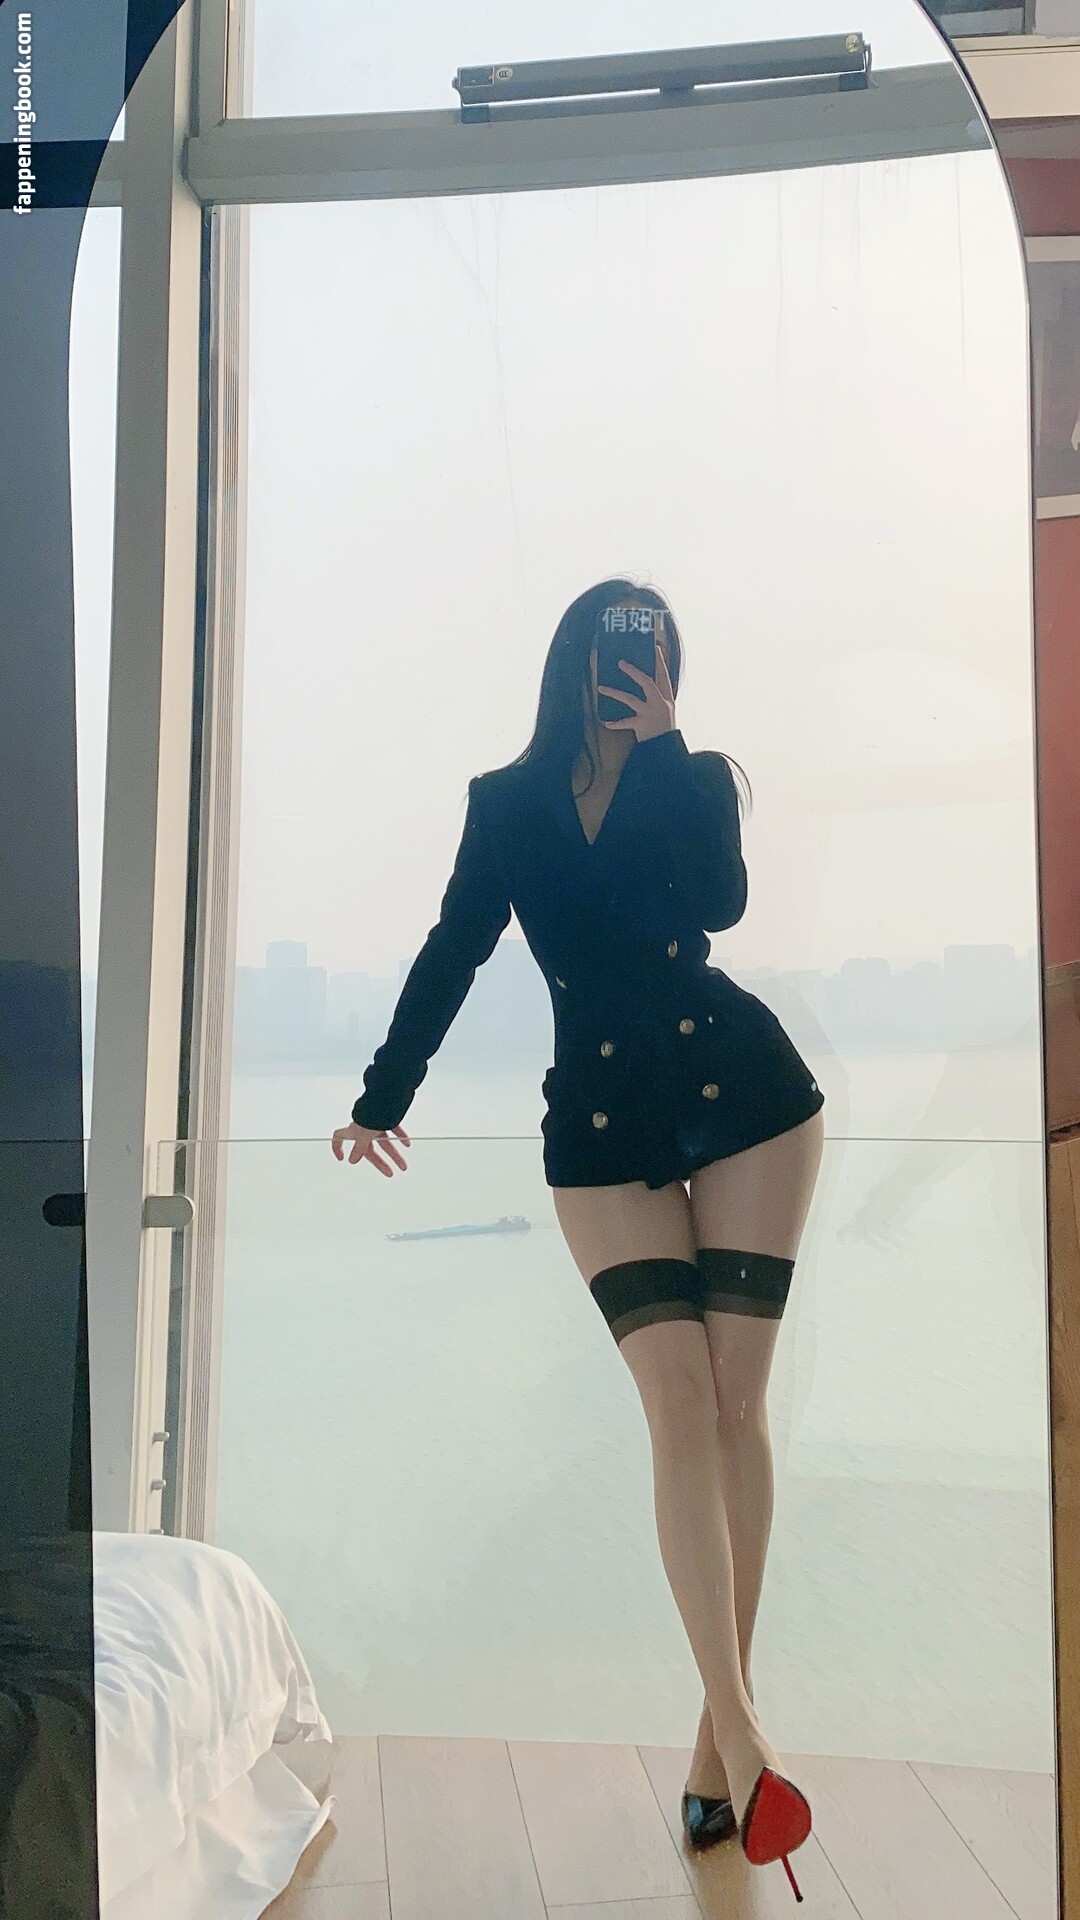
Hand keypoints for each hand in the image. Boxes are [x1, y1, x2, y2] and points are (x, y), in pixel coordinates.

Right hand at [331, 1120, 411, 1175]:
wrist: (386, 1096)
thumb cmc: (371, 1114)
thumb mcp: (363, 1136)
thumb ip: (358, 1148)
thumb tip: (351, 1160)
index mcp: (353, 1130)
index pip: (338, 1138)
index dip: (337, 1147)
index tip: (342, 1158)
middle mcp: (363, 1127)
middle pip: (370, 1148)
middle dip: (381, 1162)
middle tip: (390, 1173)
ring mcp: (375, 1122)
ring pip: (385, 1141)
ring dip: (395, 1154)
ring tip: (403, 1166)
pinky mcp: (387, 1116)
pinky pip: (394, 1128)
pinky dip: (400, 1136)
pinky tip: (407, 1144)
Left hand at [597, 617, 676, 742]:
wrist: (668, 749)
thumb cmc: (664, 730)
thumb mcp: (666, 711)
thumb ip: (657, 698)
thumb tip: (644, 683)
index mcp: (667, 699)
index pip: (664, 676)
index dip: (660, 662)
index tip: (656, 648)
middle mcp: (660, 704)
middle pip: (646, 682)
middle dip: (634, 672)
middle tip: (621, 663)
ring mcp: (650, 714)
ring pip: (630, 699)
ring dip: (614, 692)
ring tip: (601, 688)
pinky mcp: (641, 725)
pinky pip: (625, 722)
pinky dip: (616, 723)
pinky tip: (606, 723)